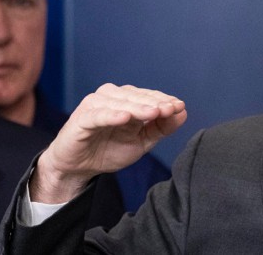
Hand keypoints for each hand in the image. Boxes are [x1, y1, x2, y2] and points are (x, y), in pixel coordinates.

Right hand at [30, 84, 185, 202]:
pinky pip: (98, 115)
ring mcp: (95, 106)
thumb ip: (161, 128)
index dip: (164, 101)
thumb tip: (183, 113)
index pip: (148, 96)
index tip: (180, 107)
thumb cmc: (109, 150)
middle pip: (136, 97)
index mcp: (126, 100)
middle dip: (155, 103)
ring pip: (120, 103)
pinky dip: (111, 115)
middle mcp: (111, 98)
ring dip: (137, 107)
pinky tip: (124, 117)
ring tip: (154, 112)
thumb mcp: (141, 142)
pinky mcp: (81, 118)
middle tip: (171, 109)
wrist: (79, 167)